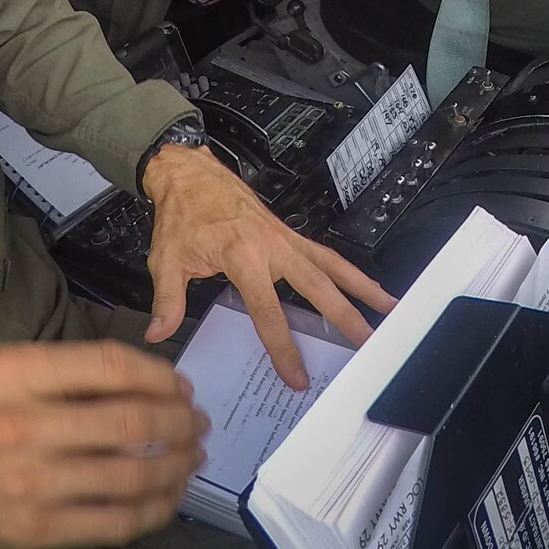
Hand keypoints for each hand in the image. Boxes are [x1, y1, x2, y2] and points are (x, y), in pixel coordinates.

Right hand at [0, 341, 206, 548]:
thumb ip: (59, 374)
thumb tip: (138, 381)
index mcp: (13, 372)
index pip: (111, 364)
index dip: (159, 375)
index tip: (180, 384)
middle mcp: (23, 423)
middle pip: (131, 419)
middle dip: (180, 421)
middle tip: (197, 423)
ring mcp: (30, 482)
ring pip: (132, 473)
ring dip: (176, 465)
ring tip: (189, 457)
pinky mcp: (34, 530)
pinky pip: (115, 522)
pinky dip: (153, 509)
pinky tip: (165, 497)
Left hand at [141, 144, 396, 388]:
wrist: (188, 172)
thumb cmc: (179, 215)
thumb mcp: (166, 258)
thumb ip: (168, 299)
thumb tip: (159, 334)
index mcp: (242, 256)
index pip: (268, 310)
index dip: (283, 347)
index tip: (296, 376)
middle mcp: (273, 246)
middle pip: (316, 286)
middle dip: (343, 317)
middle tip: (367, 345)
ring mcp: (285, 238)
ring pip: (331, 266)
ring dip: (361, 287)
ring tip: (389, 310)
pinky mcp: (289, 233)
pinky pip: (324, 255)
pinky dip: (347, 270)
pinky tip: (365, 286)